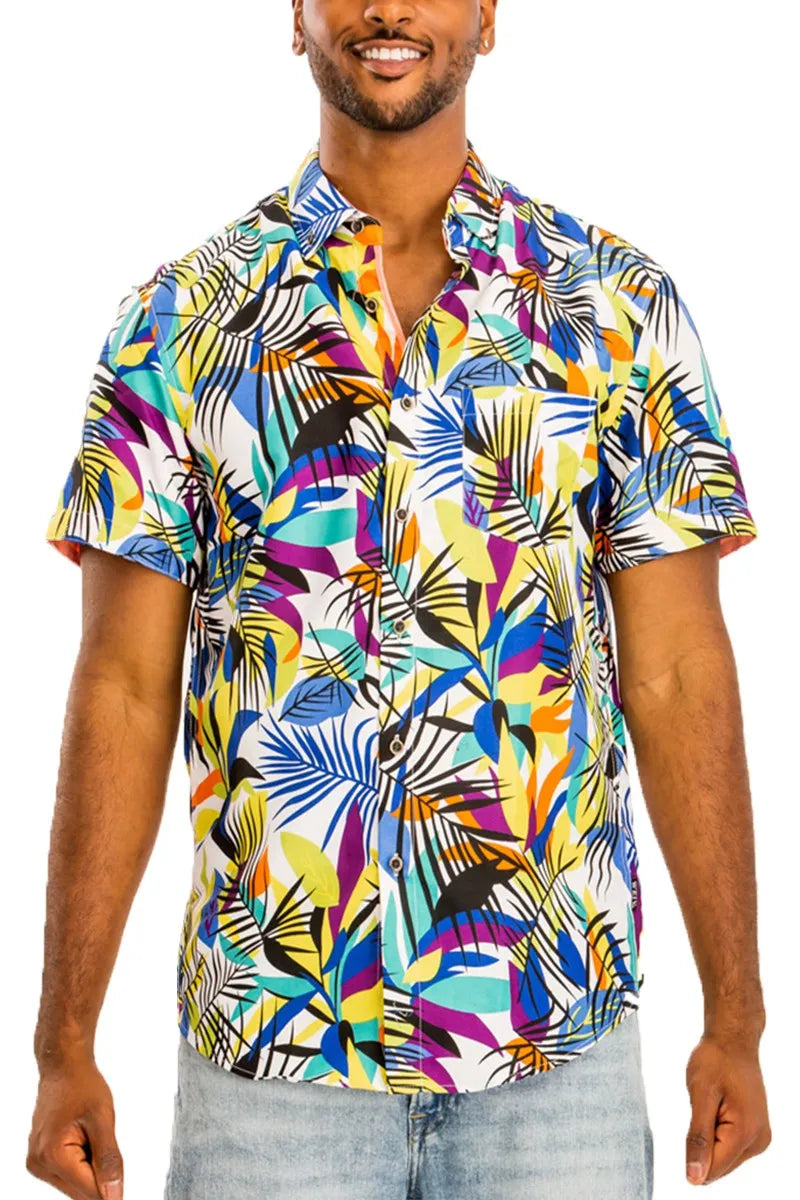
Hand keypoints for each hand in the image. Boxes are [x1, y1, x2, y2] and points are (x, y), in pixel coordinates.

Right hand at [27, 1056, 122, 1198]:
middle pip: (81, 1192)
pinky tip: (84, 1140)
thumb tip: (115, 1195)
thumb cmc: (82, 1085)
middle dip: (99, 1176)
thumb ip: (109, 1161)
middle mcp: (40, 1164)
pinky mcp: (41, 1160)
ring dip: (90, 1169)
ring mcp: (38, 1163)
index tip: (122, 1185)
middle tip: (104, 1144)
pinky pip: (68, 1175)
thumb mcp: (103, 1121)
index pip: (89, 1192)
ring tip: (91, 1137)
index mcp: (53, 1155)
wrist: (64, 1068)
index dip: (111, 1190)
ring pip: (75, 1185)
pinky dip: (82, 1164)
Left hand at [685, 1029, 770, 1185]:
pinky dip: (716, 1134)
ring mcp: (760, 1138)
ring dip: (709, 1138)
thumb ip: (698, 1138)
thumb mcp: (700, 1095)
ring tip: (713, 1106)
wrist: (733, 1040)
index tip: (694, 1120)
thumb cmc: (715, 1060)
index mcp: (746, 1133)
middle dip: (702, 1144)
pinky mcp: (756, 1133)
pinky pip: (728, 1148)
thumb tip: (694, 1178)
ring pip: (722, 1159)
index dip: (692, 1153)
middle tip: (705, 1109)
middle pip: (718, 1167)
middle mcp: (758, 1142)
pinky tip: (718, 1109)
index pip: (712, 1169)